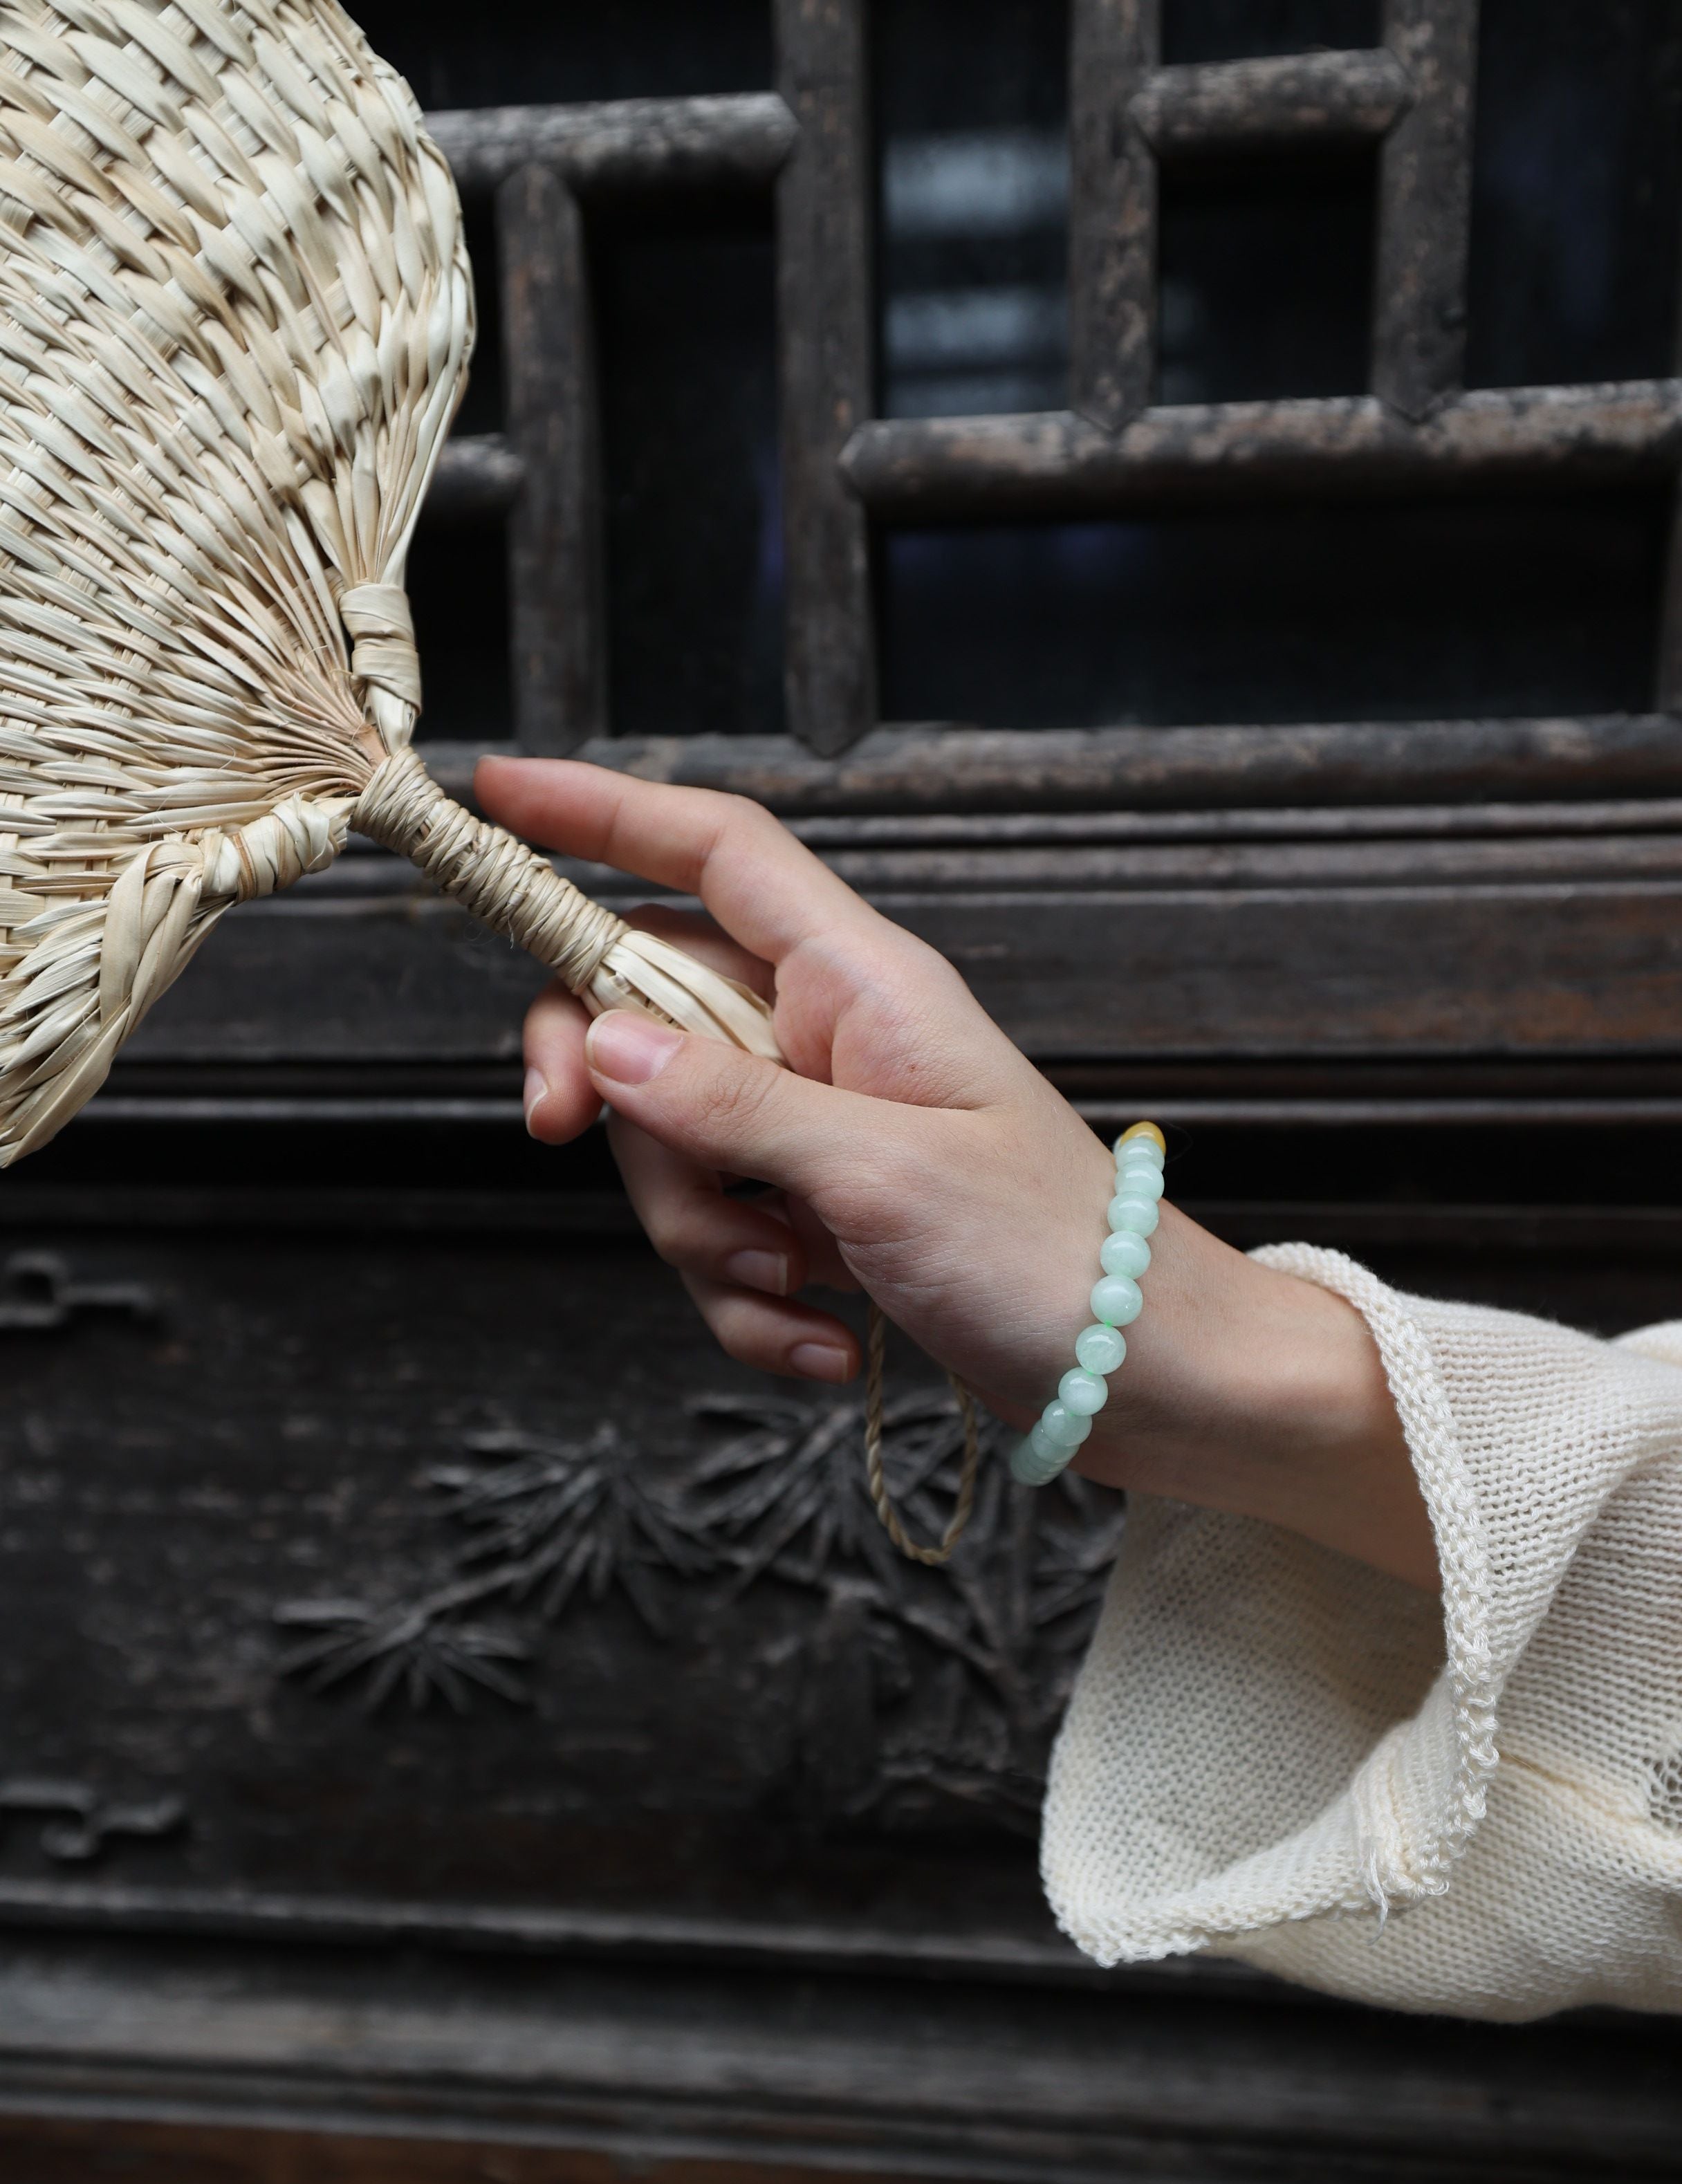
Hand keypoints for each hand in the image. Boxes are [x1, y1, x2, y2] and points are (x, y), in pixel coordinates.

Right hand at [478, 755, 1438, 1591]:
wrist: (1149, 1381)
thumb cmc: (1055, 1259)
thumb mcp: (882, 1176)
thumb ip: (732, 1106)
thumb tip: (601, 1042)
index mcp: (862, 983)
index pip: (716, 853)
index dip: (604, 810)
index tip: (499, 794)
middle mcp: (833, 1041)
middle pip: (651, 1016)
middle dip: (617, 1104)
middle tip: (565, 1139)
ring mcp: (824, 1132)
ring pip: (675, 1149)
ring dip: (707, 1240)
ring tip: (800, 1290)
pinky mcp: (825, 1220)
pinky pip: (726, 1242)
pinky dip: (753, 1307)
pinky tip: (827, 1347)